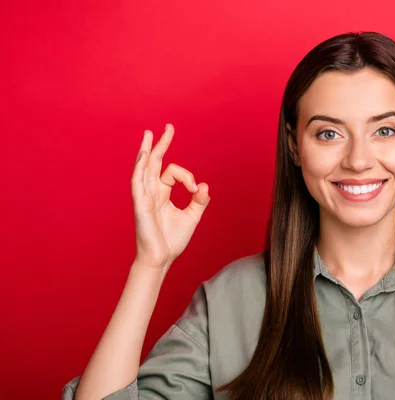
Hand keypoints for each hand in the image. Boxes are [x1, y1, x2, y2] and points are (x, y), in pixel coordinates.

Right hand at [131, 123, 209, 270]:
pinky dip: (140, 168)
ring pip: (144, 168)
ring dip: (146, 150)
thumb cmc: (172, 240)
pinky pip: (138, 183)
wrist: (161, 258)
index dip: (187, 176)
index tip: (196, 189)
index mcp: (161, 194)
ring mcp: (144, 197)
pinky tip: (143, 155)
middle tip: (168, 127)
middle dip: (161, 144)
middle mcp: (151, 192)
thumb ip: (199, 201)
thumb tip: (204, 185)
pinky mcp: (140, 205)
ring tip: (148, 134)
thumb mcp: (191, 217)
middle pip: (154, 162)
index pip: (172, 173)